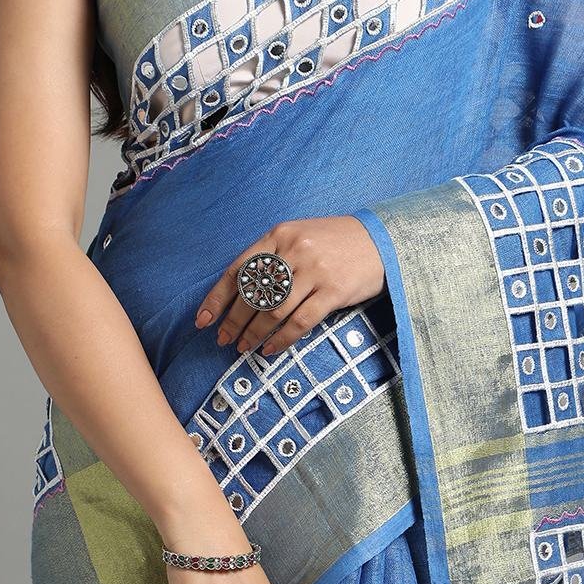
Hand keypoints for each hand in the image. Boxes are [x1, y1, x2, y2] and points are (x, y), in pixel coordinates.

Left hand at [194, 216, 386, 356]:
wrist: (380, 240)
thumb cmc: (334, 241)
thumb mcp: (298, 236)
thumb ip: (272, 256)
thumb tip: (240, 293)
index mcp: (279, 235)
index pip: (238, 269)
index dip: (218, 298)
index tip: (204, 320)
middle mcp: (293, 250)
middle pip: (252, 293)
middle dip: (233, 321)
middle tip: (223, 340)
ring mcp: (314, 271)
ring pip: (273, 310)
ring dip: (254, 333)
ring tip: (243, 347)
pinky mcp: (333, 291)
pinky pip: (300, 321)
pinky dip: (282, 338)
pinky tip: (270, 348)